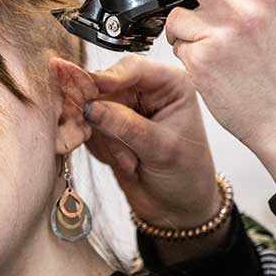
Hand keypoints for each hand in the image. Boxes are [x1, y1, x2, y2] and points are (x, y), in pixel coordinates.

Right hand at [51, 56, 222, 238]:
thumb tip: (90, 106)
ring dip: (108, 140)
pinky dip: (102, 149)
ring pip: (92, 110)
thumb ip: (125, 125)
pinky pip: (89, 130)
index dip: (108, 77)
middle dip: (106, 118)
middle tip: (116, 144)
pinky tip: (125, 163)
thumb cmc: (186, 174)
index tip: (90, 92)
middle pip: (105, 86)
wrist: (177, 207)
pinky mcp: (108, 128)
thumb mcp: (161, 149)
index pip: (132, 68)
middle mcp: (145, 90)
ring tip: (133, 162)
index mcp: (169, 83)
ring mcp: (124, 108)